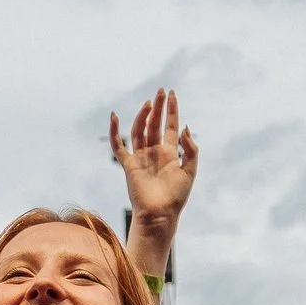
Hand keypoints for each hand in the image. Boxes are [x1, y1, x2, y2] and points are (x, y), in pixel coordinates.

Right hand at [108, 88, 197, 232]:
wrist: (160, 214)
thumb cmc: (176, 196)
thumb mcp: (191, 170)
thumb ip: (190, 149)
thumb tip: (184, 127)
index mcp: (170, 154)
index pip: (170, 127)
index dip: (172, 110)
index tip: (172, 94)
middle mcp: (154, 153)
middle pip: (155, 124)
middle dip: (159, 107)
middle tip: (161, 90)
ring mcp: (140, 157)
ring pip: (140, 130)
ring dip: (143, 115)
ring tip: (149, 102)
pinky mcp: (128, 165)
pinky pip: (119, 145)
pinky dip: (115, 131)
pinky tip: (115, 116)